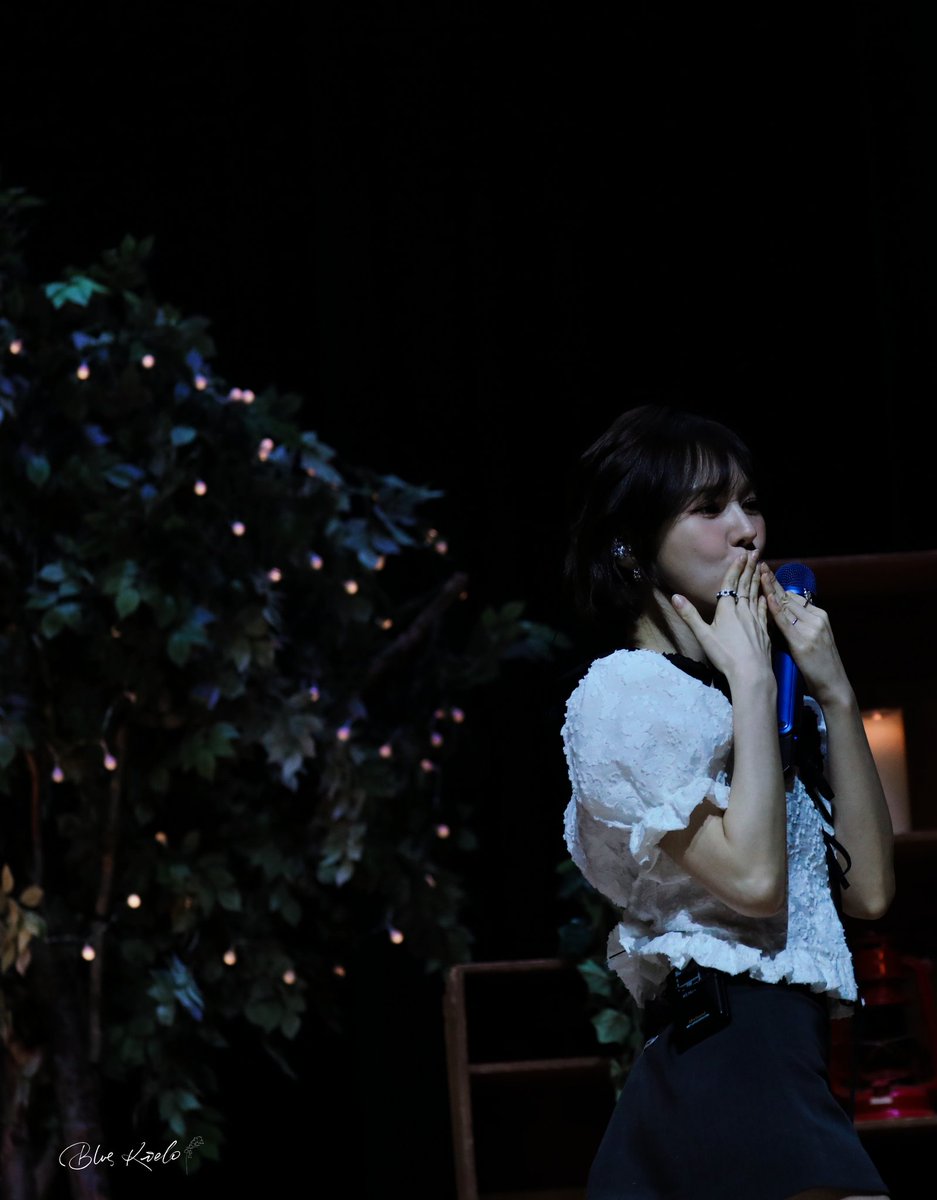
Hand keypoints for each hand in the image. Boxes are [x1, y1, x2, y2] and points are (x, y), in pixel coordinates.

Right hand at [670, 551, 773, 686]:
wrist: (751, 672)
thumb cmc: (725, 654)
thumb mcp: (703, 635)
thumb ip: (689, 615)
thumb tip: (675, 596)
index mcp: (727, 610)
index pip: (731, 585)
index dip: (735, 570)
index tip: (741, 556)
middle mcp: (743, 610)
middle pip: (745, 586)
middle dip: (748, 569)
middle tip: (754, 554)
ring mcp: (756, 619)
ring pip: (756, 594)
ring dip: (758, 580)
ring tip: (761, 567)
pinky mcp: (764, 630)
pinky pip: (764, 609)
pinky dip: (764, 599)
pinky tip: (765, 595)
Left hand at [759, 563, 851, 705]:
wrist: (834, 685)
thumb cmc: (818, 667)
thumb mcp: (811, 640)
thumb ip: (798, 626)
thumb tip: (777, 616)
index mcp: (819, 617)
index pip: (794, 598)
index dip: (779, 585)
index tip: (767, 572)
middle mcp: (816, 619)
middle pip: (790, 597)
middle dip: (773, 582)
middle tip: (760, 565)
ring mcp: (811, 629)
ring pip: (787, 605)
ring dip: (772, 589)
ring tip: (760, 574)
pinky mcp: (803, 641)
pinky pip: (786, 621)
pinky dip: (775, 608)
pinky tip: (766, 597)